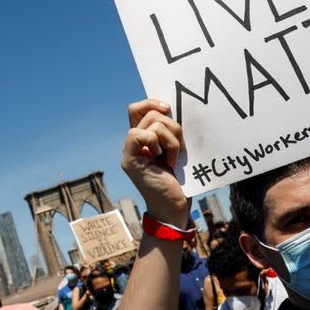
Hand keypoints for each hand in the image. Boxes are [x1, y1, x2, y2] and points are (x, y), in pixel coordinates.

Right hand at [122, 99, 189, 226]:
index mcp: (145, 138)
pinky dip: (157, 143)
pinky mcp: (129, 160)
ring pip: (151, 123)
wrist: (175, 207)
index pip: (138, 109)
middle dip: (172, 126)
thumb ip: (170, 130)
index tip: (168, 107)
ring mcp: (129, 151)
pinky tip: (165, 161)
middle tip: (178, 148)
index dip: (151, 102)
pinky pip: (139, 134)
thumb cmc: (181, 180)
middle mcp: (134, 143)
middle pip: (150, 114)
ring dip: (171, 140)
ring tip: (173, 160)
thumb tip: (169, 108)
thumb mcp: (178, 148)